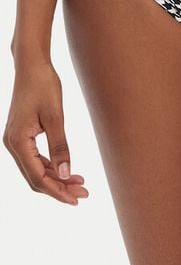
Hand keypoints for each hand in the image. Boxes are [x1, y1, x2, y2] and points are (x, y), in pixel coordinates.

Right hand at [3, 60, 88, 204]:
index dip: (57, 191)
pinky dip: (51, 166)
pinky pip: (35, 158)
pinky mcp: (22, 135)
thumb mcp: (55, 116)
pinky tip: (67, 170)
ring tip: (80, 183)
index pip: (37, 177)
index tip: (76, 200)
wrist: (32, 65)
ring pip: (36, 169)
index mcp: (18, 142)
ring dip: (57, 178)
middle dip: (59, 188)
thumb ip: (60, 146)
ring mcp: (16, 140)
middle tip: (83, 194)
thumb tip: (65, 173)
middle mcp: (13, 144)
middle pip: (35, 177)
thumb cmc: (43, 85)